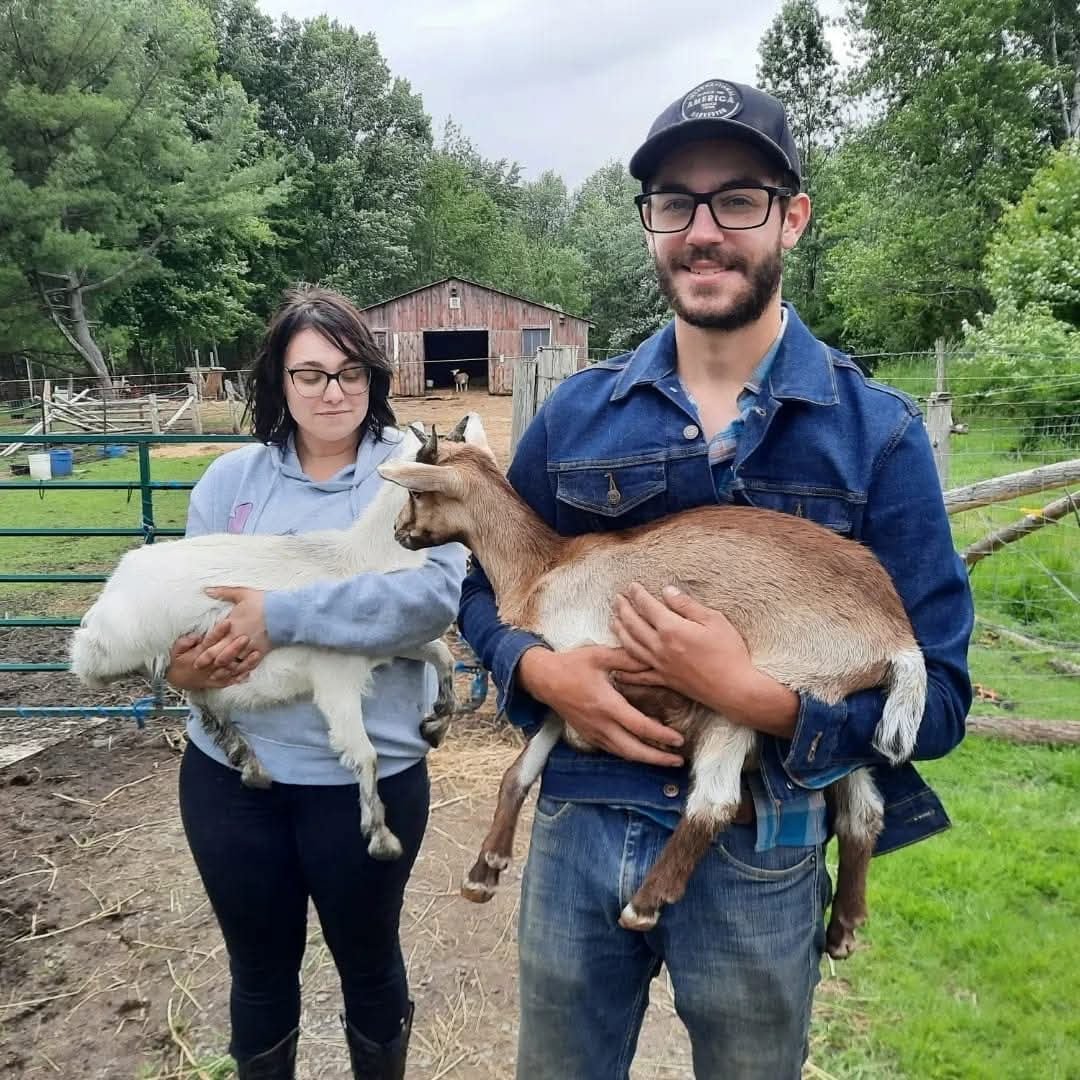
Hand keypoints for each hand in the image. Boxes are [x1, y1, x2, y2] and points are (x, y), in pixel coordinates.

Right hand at [165, 628, 259, 690]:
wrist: (179, 680)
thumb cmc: (180, 660)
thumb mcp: (176, 649)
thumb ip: (184, 642)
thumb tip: (195, 636)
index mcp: (199, 654)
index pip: (210, 641)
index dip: (218, 632)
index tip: (228, 622)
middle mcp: (209, 665)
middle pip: (224, 656)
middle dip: (235, 647)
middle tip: (246, 637)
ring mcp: (215, 675)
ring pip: (231, 669)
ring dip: (244, 662)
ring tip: (256, 654)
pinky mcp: (219, 682)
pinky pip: (232, 680)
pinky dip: (242, 676)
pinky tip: (253, 670)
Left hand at [195, 587, 270, 670]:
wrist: (284, 612)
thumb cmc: (263, 602)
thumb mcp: (242, 593)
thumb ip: (222, 592)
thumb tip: (206, 590)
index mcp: (231, 625)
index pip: (212, 640)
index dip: (201, 649)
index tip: (194, 654)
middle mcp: (237, 639)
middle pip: (218, 655)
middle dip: (207, 662)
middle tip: (198, 667)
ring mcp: (249, 648)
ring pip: (231, 664)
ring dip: (221, 670)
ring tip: (214, 675)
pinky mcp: (260, 652)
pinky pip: (248, 666)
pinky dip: (240, 672)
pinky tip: (235, 675)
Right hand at [517, 644, 683, 766]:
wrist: (544, 678)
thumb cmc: (572, 665)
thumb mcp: (600, 655)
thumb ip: (627, 658)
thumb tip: (653, 659)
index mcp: (606, 705)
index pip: (639, 726)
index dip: (661, 736)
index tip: (679, 740)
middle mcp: (600, 724)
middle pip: (633, 750)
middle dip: (657, 758)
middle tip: (678, 760)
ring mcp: (593, 732)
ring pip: (623, 754)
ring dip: (645, 759)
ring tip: (665, 760)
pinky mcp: (588, 735)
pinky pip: (612, 750)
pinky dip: (630, 753)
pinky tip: (641, 751)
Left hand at [612, 583, 797, 735]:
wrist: (735, 689)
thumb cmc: (729, 652)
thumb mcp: (714, 620)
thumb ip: (687, 605)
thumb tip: (667, 591)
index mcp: (671, 629)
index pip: (647, 606)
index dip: (638, 594)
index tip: (632, 586)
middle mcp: (660, 647)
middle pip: (633, 625)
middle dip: (623, 609)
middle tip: (617, 599)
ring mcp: (660, 665)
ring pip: (631, 646)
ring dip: (620, 632)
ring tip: (614, 621)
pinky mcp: (665, 680)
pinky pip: (639, 675)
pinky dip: (625, 671)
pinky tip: (617, 669)